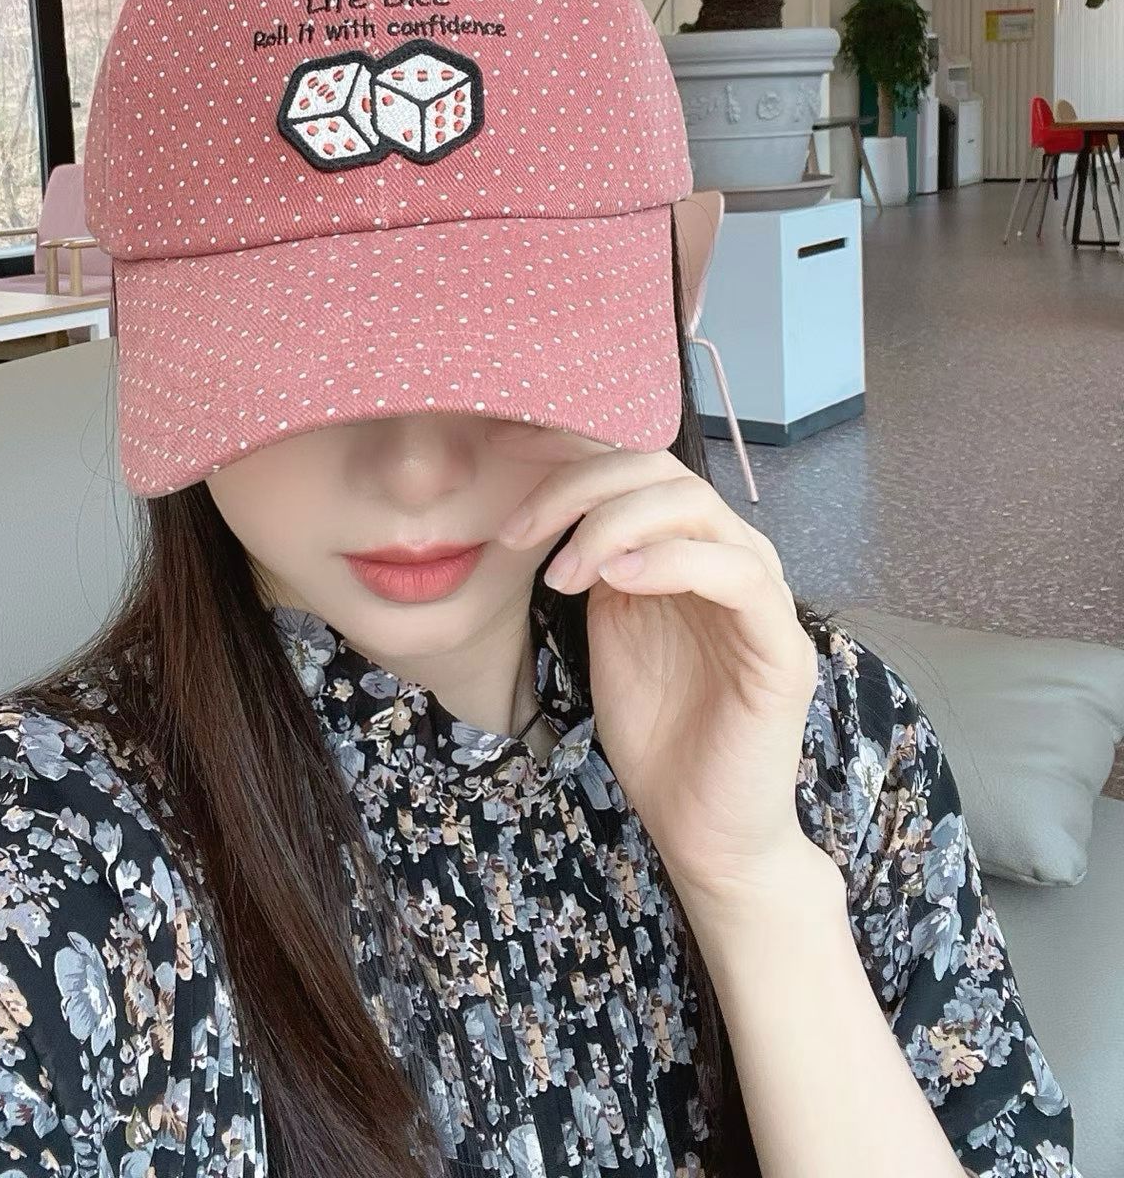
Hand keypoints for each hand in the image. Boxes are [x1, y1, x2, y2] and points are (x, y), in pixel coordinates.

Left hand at [492, 428, 826, 914]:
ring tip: (561, 571)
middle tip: (518, 532)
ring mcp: (763, 597)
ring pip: (697, 507)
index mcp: (692, 549)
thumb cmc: (658, 731)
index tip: (509, 475)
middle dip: (579, 488)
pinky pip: (736, 574)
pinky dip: (669, 561)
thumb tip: (556, 503)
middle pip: (662, 472)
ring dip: (613, 522)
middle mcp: (734, 557)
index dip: (573, 459)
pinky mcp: (781, 647)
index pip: (640, 467)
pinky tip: (614, 579)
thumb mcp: (610, 626)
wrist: (705, 831)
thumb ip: (598, 562)